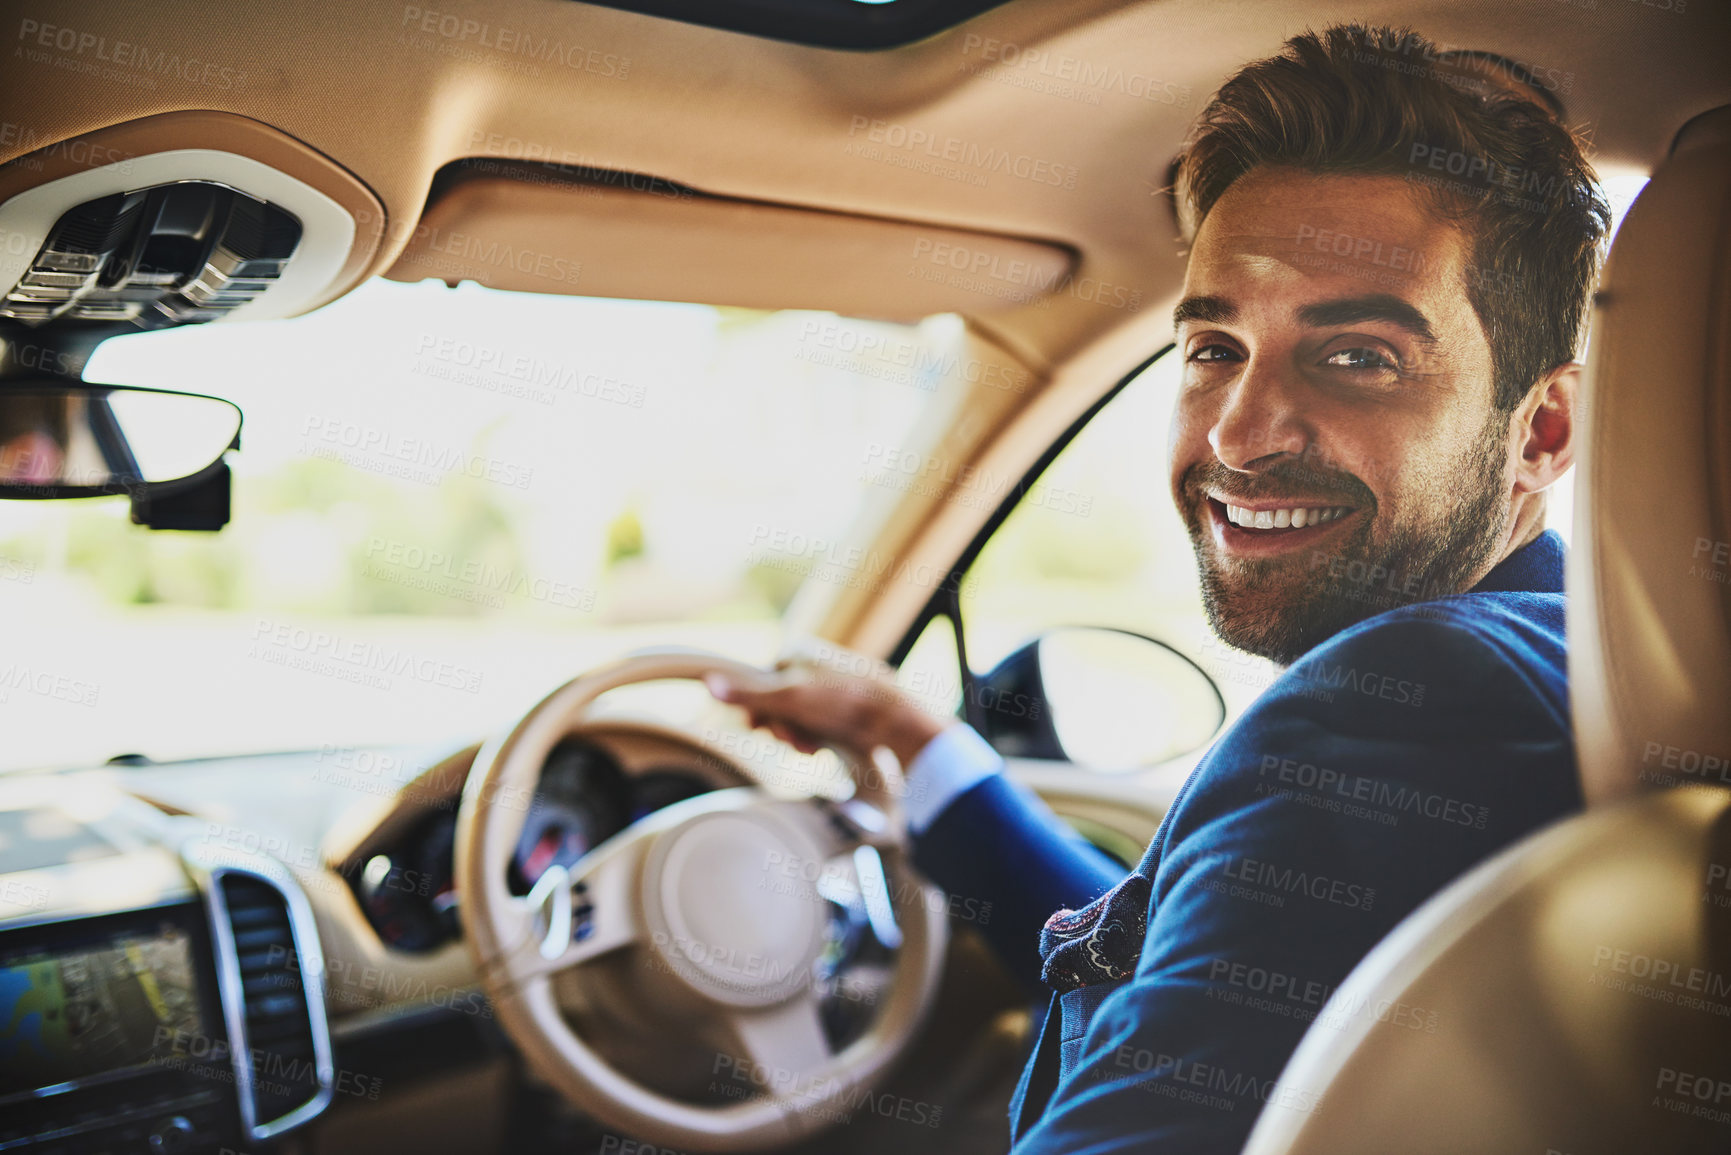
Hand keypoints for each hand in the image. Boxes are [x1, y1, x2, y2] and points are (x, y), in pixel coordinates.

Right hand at [701, 644, 947, 770]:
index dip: (757, 707)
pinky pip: (819, 724)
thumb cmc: (839, 702)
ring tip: (809, 747)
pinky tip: (822, 748)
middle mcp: (814, 664)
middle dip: (780, 725)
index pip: (760, 680)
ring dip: (797, 735)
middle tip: (789, 741)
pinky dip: (816, 737)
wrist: (892, 718)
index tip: (758, 727)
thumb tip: (708, 681)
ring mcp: (832, 686)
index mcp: (799, 652)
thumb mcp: (788, 698)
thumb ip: (748, 693)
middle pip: (779, 701)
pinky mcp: (847, 708)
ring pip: (799, 715)